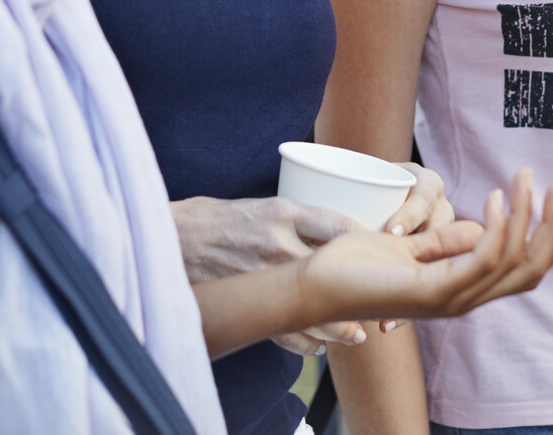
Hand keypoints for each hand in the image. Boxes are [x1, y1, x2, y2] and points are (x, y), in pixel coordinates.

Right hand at [172, 196, 367, 350]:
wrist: (170, 237)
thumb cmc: (216, 218)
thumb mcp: (260, 205)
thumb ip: (294, 219)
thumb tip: (331, 232)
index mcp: (283, 211)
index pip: (340, 225)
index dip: (367, 241)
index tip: (383, 252)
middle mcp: (277, 242)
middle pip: (334, 271)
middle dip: (359, 289)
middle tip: (380, 303)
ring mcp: (263, 274)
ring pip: (313, 306)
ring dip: (339, 326)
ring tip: (357, 336)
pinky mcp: (248, 301)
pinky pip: (283, 328)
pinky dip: (304, 342)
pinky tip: (319, 347)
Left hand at [293, 170, 552, 326]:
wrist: (317, 283)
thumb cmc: (355, 264)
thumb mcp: (410, 246)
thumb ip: (443, 242)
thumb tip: (477, 228)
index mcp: (462, 291)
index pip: (524, 273)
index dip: (550, 242)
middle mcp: (464, 300)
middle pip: (532, 270)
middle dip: (552, 227)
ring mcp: (451, 299)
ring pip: (513, 260)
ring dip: (528, 215)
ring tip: (524, 177)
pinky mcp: (434, 291)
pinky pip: (483, 259)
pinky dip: (498, 227)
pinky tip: (495, 197)